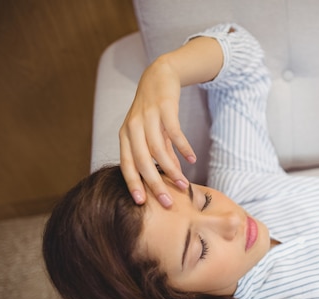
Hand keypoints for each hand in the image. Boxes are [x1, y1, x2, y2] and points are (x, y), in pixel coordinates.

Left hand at [119, 55, 195, 206]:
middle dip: (154, 184)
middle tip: (167, 202)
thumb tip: (172, 173)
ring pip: (158, 150)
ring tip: (183, 184)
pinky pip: (175, 133)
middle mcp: (133, 127)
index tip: (141, 203)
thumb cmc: (154, 109)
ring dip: (172, 170)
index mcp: (126, 136)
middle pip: (142, 161)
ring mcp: (148, 117)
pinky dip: (183, 148)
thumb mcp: (151, 132)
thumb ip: (159, 152)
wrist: (160, 76)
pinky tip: (192, 160)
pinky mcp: (165, 108)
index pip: (127, 164)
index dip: (133, 184)